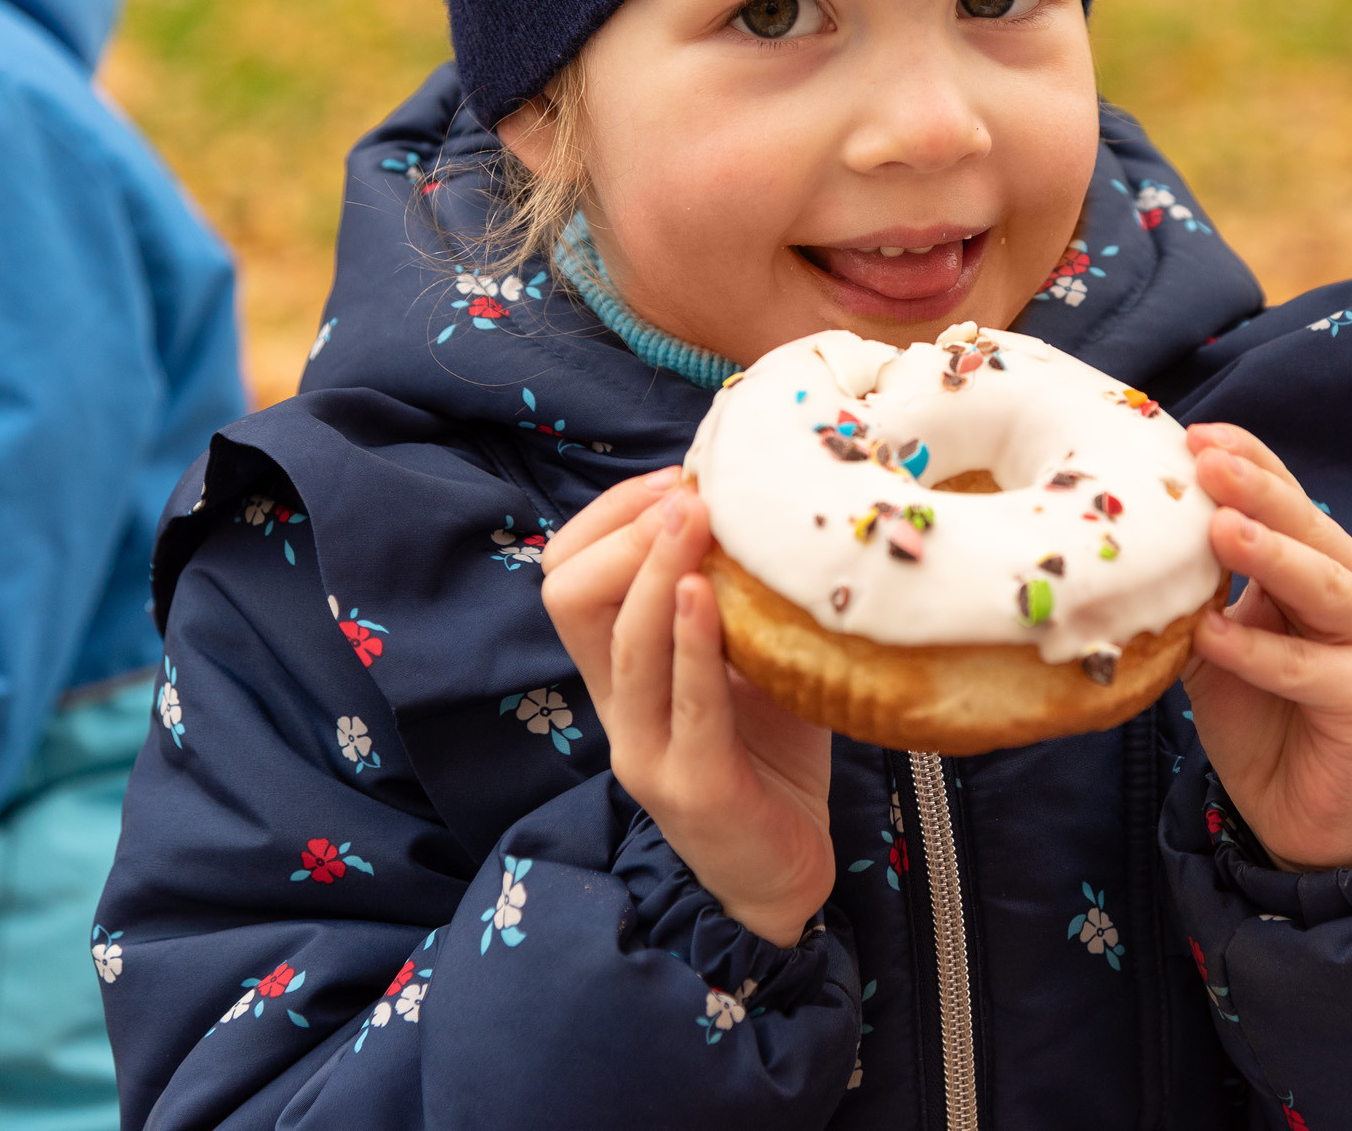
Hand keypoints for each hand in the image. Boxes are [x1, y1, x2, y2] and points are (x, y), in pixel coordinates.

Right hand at [539, 469, 834, 946]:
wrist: (784, 873)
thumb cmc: (770, 756)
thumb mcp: (755, 659)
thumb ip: (747, 597)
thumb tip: (777, 504)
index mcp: (620, 671)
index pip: (568, 574)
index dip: (608, 517)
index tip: (676, 479)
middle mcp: (617, 705)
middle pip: (570, 595)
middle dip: (624, 532)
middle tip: (690, 494)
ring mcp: (646, 747)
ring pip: (622, 641)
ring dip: (656, 569)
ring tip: (693, 516)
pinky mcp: (693, 785)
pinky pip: (684, 702)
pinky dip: (693, 640)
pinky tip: (710, 593)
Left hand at [1183, 424, 1351, 872]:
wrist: (1302, 813)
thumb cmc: (1261, 714)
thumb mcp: (1218, 641)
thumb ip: (1197, 593)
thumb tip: (1135, 542)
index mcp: (1329, 562)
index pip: (1287, 498)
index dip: (1247, 462)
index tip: (1193, 433)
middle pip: (1309, 528)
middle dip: (1256, 490)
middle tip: (1206, 459)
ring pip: (1322, 586)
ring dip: (1270, 555)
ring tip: (1218, 529)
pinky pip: (1307, 669)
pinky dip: (1258, 652)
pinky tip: (1212, 636)